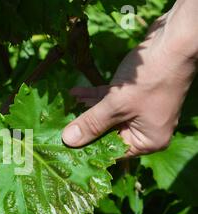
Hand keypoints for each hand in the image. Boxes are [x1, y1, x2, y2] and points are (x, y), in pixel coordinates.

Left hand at [62, 5, 196, 156]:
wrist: (174, 40)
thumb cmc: (149, 79)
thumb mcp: (116, 105)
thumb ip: (92, 123)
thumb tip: (68, 141)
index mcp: (147, 140)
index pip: (112, 151)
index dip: (89, 148)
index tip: (65, 147)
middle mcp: (145, 128)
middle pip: (108, 133)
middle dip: (85, 127)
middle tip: (60, 129)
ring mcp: (140, 111)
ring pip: (107, 115)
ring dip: (87, 109)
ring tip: (65, 109)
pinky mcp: (134, 94)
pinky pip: (110, 100)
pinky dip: (95, 96)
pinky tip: (75, 92)